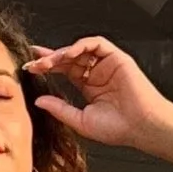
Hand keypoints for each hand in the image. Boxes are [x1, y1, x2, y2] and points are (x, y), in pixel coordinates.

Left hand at [25, 35, 171, 155]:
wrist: (142, 127)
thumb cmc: (118, 128)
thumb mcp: (80, 120)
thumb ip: (59, 108)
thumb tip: (38, 101)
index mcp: (89, 86)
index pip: (64, 70)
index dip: (47, 66)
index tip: (30, 67)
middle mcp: (97, 73)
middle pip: (69, 58)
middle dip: (49, 59)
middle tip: (34, 63)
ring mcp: (107, 64)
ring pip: (80, 49)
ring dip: (62, 52)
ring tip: (48, 61)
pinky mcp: (117, 58)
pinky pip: (96, 43)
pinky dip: (80, 45)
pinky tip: (68, 54)